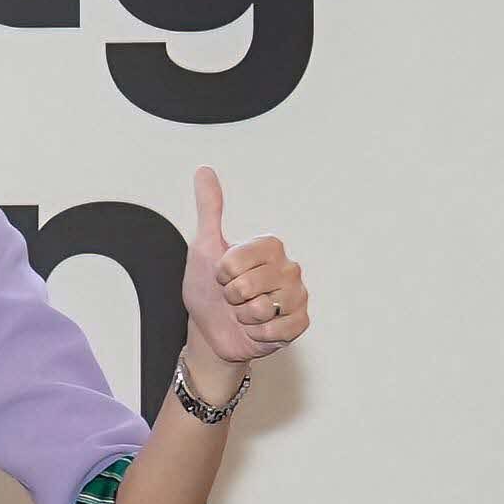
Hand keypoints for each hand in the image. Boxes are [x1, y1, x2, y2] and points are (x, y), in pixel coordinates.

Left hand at [178, 167, 310, 375]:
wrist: (211, 331)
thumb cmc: (208, 290)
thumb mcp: (204, 248)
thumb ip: (209, 209)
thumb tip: (204, 169)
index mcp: (270, 247)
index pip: (235, 262)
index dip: (221, 274)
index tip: (221, 276)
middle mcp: (289, 267)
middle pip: (246, 287)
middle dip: (230, 298)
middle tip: (233, 298)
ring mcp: (297, 296)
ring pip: (262, 310)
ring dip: (243, 317)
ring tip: (245, 313)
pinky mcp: (300, 323)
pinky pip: (278, 330)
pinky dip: (259, 334)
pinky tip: (258, 328)